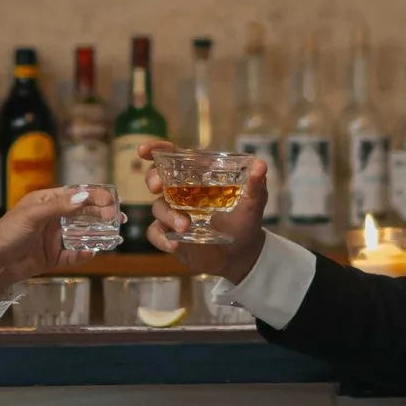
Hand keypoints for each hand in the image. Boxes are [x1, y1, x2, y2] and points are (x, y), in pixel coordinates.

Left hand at [0, 183, 116, 303]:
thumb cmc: (7, 234)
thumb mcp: (32, 216)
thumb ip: (59, 207)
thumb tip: (85, 196)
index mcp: (45, 202)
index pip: (74, 195)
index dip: (94, 195)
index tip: (111, 199)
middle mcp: (51, 217)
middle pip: (82, 214)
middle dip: (101, 214)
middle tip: (118, 217)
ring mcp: (53, 237)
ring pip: (81, 234)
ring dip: (97, 234)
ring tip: (115, 234)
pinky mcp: (53, 257)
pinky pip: (73, 254)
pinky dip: (84, 254)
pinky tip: (93, 252)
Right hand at [150, 153, 268, 282]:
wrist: (241, 255)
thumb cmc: (246, 222)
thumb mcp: (254, 203)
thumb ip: (255, 184)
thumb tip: (261, 165)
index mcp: (198, 177)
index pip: (174, 157)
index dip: (157, 150)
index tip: (145, 150)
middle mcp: (181, 192)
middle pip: (156, 177)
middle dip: (152, 178)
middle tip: (158, 186)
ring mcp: (174, 213)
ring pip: (158, 208)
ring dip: (168, 215)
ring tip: (185, 226)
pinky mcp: (170, 234)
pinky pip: (156, 234)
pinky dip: (162, 239)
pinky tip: (175, 244)